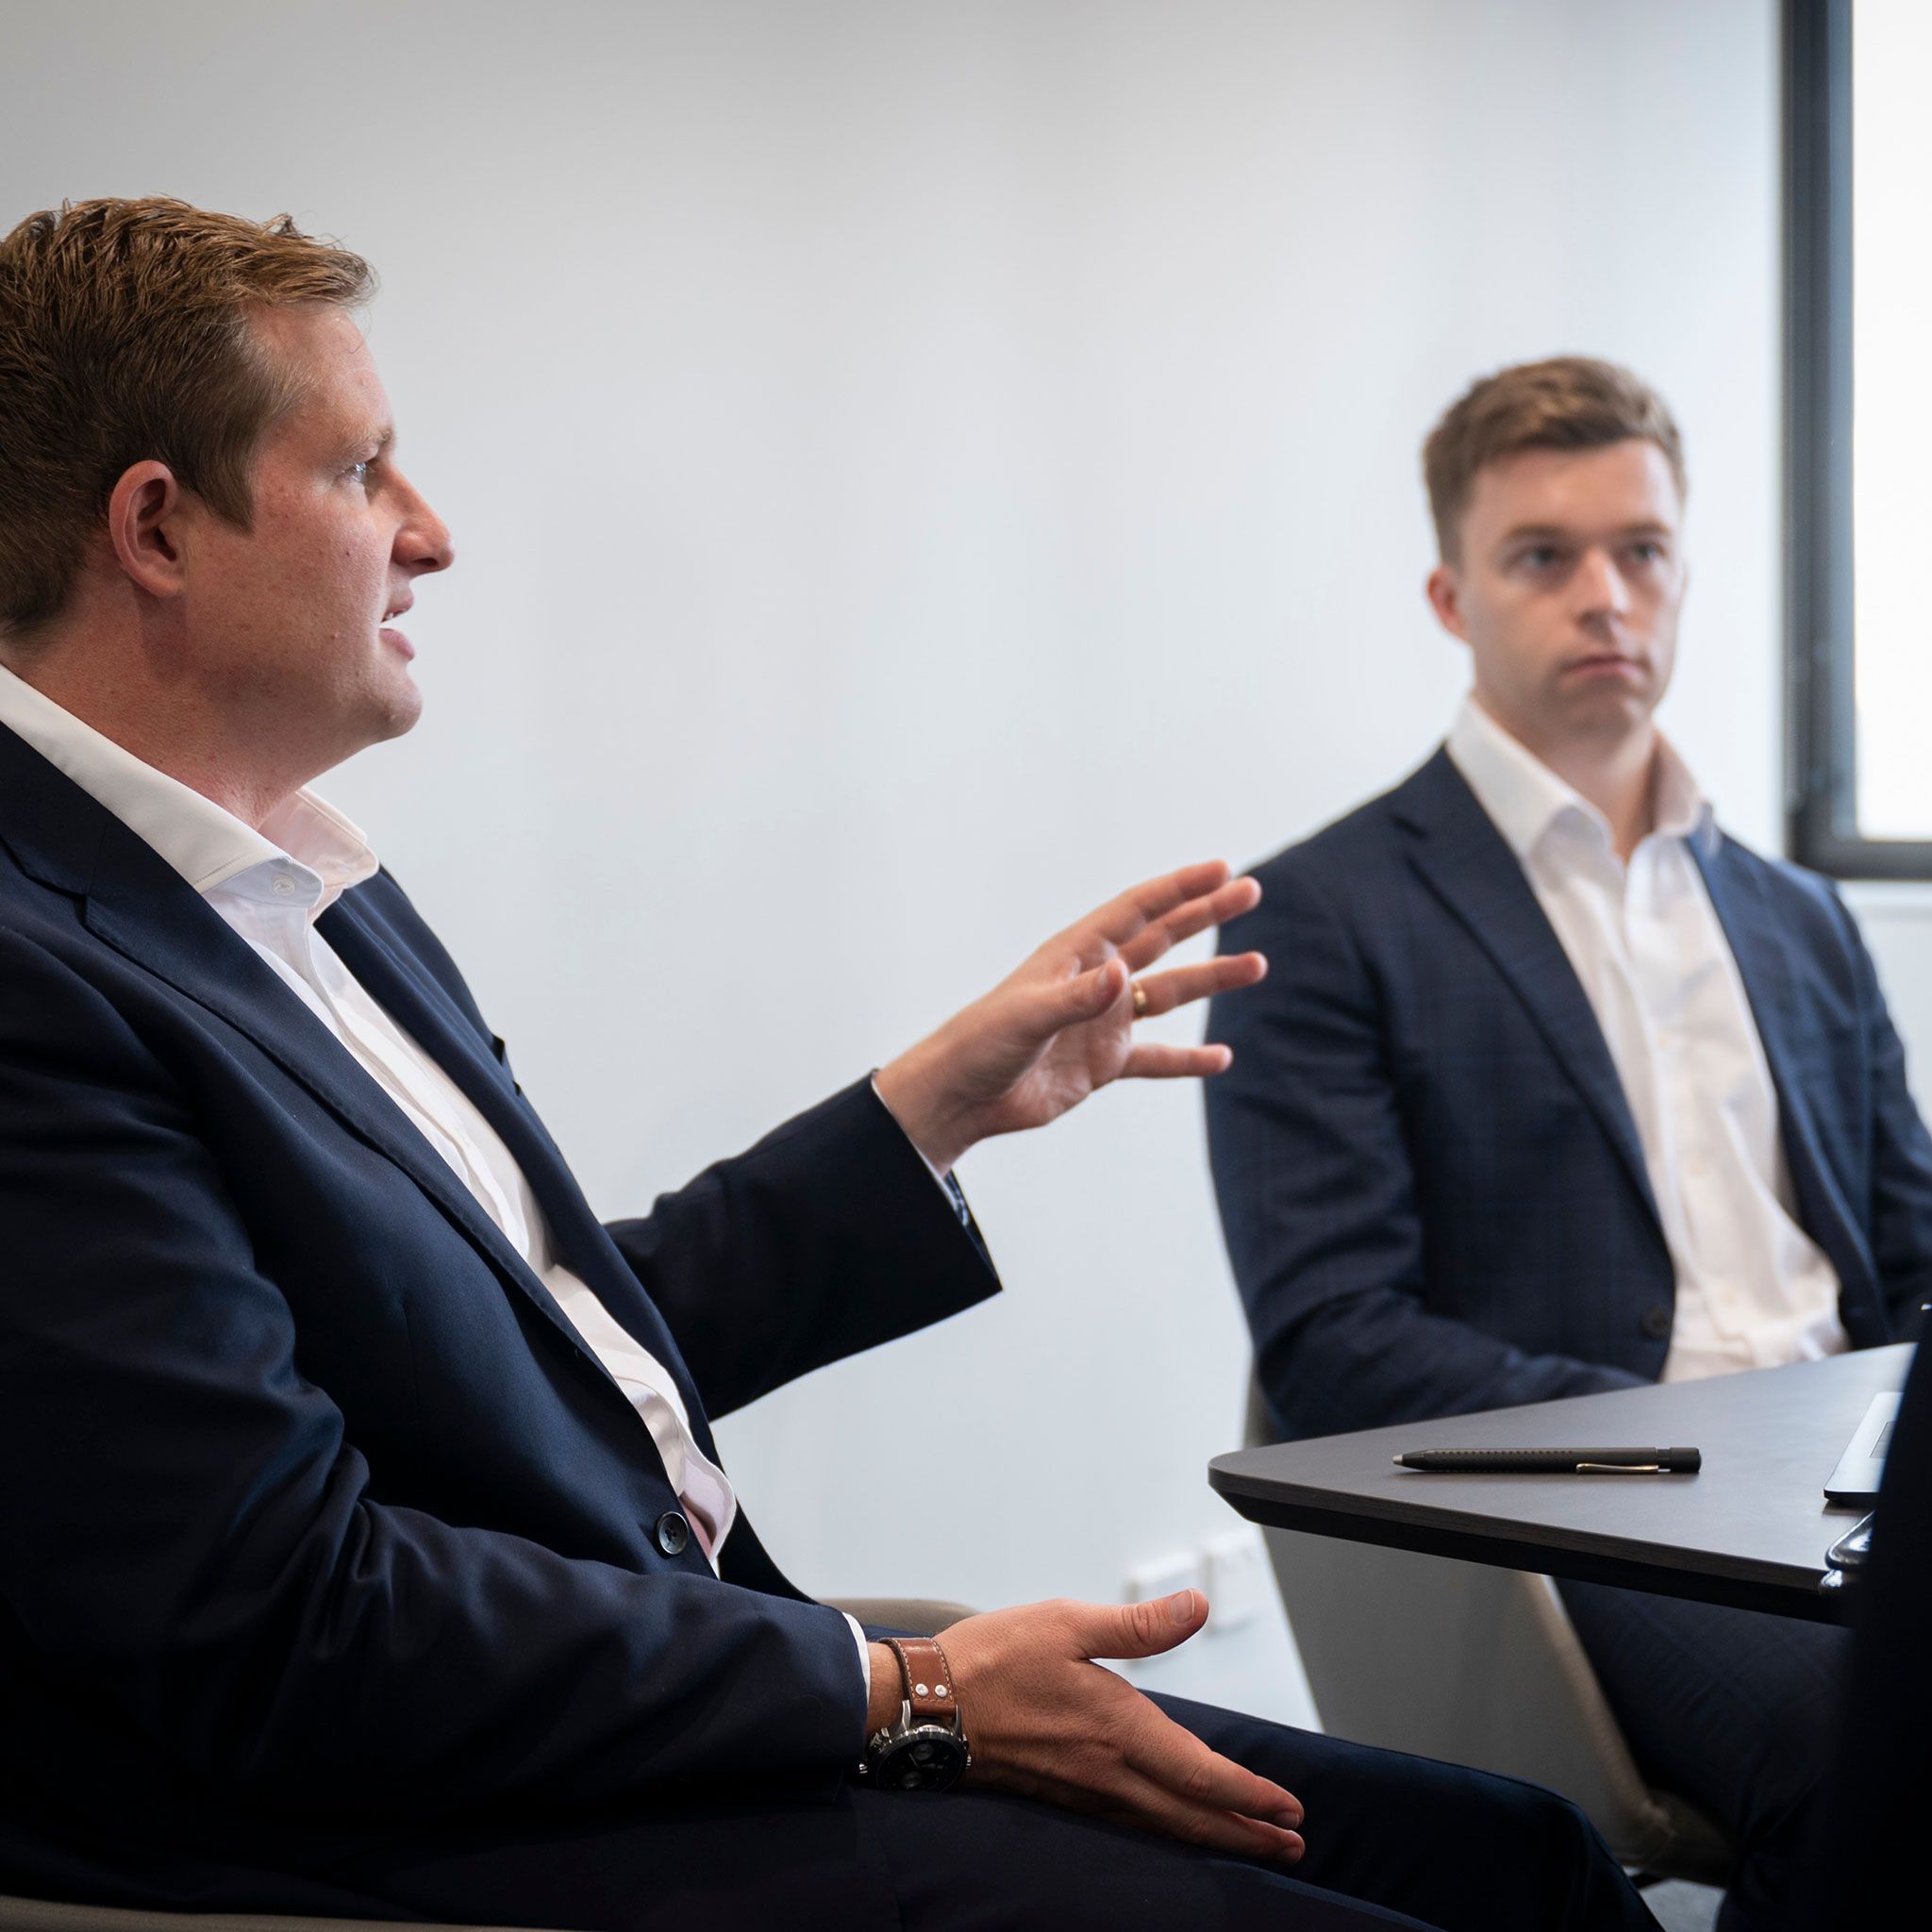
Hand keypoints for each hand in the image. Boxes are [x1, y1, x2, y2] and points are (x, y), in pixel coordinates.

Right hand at [866, 1591, 1303, 1863]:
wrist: (925, 1704)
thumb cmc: (991, 1658)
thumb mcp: (1066, 1622)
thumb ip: (1138, 1624)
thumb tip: (1196, 1607)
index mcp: (1116, 1727)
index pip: (1199, 1773)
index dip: (1249, 1794)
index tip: (1289, 1809)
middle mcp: (1105, 1772)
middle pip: (1189, 1815)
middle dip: (1245, 1834)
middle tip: (1290, 1847)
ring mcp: (1083, 1791)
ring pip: (1162, 1827)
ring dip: (1211, 1838)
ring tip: (1248, 1845)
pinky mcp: (1061, 1795)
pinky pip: (1129, 1825)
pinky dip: (1165, 1832)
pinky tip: (1170, 1828)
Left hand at [874, 860, 1265, 1173]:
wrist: (962, 1096)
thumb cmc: (982, 1044)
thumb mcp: (1029, 1016)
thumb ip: (1079, 998)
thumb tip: (1123, 976)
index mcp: (1076, 954)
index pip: (1137, 910)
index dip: (1179, 888)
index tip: (1222, 870)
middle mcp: (1095, 981)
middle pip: (1162, 939)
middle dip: (1206, 915)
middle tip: (1252, 893)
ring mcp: (1102, 1021)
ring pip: (1168, 994)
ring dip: (1210, 979)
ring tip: (1256, 965)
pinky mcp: (1102, 1062)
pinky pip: (1156, 1058)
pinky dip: (1188, 1059)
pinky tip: (1221, 1058)